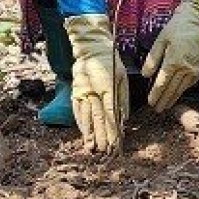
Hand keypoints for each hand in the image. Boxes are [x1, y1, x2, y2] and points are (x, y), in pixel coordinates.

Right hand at [63, 14, 127, 151]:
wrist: (90, 46)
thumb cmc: (110, 61)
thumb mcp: (122, 75)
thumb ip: (122, 98)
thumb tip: (123, 119)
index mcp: (107, 85)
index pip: (110, 112)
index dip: (113, 129)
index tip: (116, 143)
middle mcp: (93, 90)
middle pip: (97, 117)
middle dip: (101, 136)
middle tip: (105, 151)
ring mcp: (82, 91)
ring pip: (86, 116)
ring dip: (89, 134)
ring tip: (92, 148)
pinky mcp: (75, 91)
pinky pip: (77, 110)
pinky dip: (81, 123)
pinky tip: (83, 134)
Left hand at [142, 0, 198, 111]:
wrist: (197, 21)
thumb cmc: (176, 28)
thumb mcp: (160, 40)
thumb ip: (152, 59)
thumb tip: (145, 75)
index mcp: (173, 60)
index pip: (162, 83)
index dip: (155, 94)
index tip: (150, 103)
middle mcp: (185, 68)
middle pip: (171, 89)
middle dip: (163, 100)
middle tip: (157, 110)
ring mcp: (194, 70)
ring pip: (181, 89)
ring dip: (173, 99)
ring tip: (165, 106)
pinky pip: (189, 84)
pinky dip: (182, 91)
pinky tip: (177, 94)